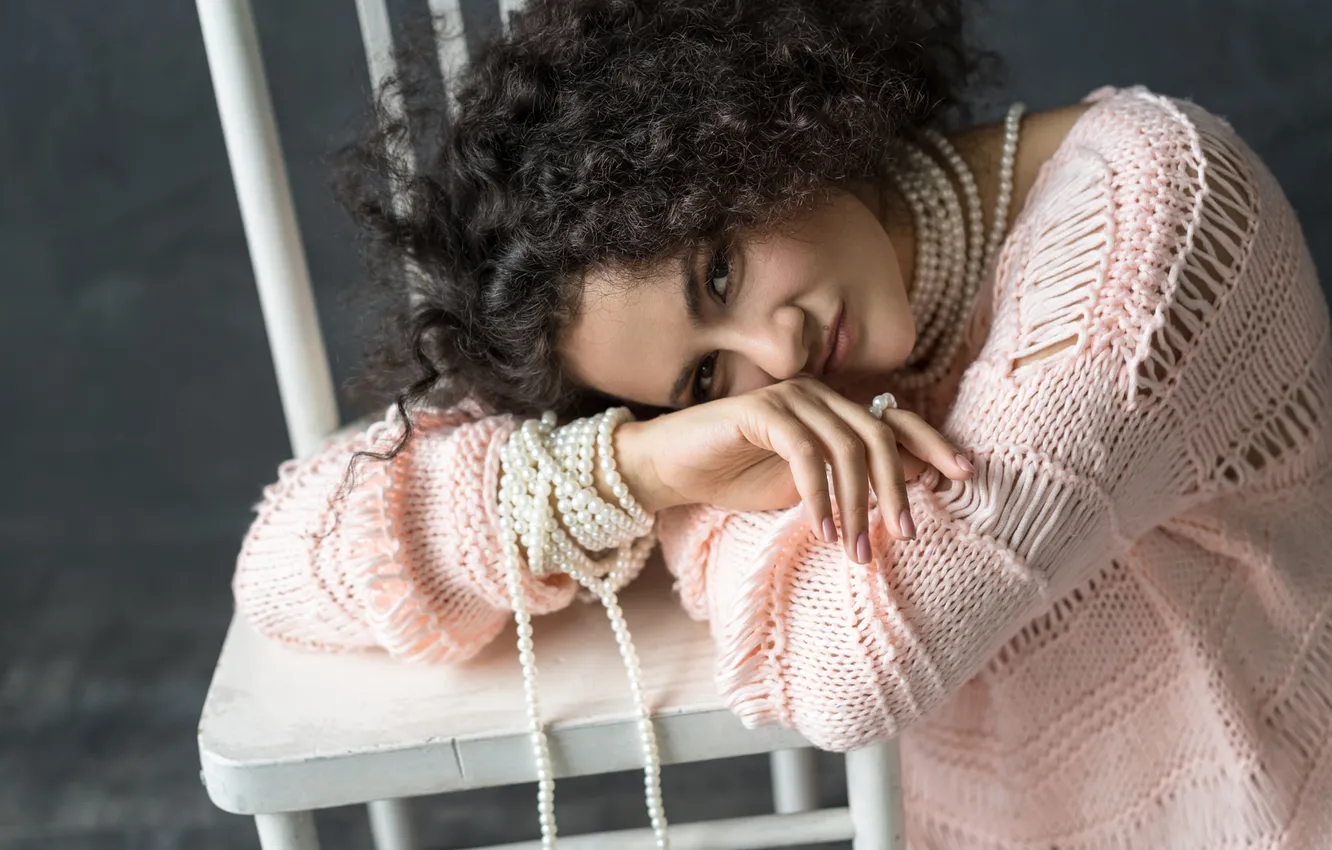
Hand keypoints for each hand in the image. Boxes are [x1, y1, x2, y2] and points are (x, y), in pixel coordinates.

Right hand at [613, 377, 973, 562]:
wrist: (672, 469)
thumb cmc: (737, 477)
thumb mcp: (808, 486)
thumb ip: (852, 480)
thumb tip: (913, 486)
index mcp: (835, 409)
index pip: (897, 419)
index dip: (933, 444)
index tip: (964, 476)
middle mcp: (819, 394)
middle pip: (880, 435)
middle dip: (898, 487)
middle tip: (905, 532)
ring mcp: (791, 397)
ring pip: (846, 448)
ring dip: (855, 504)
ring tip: (856, 549)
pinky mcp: (762, 410)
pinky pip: (805, 453)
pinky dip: (818, 495)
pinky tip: (821, 529)